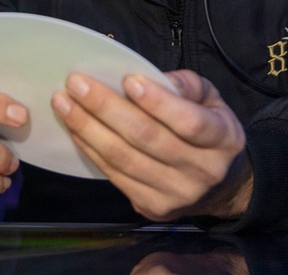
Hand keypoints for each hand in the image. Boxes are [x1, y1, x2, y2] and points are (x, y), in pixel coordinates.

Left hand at [50, 69, 250, 221]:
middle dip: (106, 108)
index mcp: (223, 139)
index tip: (127, 79)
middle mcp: (203, 171)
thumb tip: (157, 80)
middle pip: (147, 139)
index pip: (189, 123)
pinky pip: (114, 175)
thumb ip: (188, 85)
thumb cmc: (208, 130)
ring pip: (124, 159)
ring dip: (87, 128)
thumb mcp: (211, 99)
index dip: (157, 102)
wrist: (221, 186)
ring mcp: (176, 194)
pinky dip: (90, 149)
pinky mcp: (152, 207)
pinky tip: (74, 128)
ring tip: (63, 102)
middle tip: (76, 83)